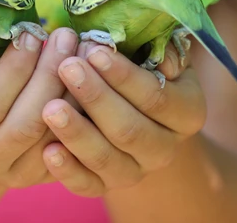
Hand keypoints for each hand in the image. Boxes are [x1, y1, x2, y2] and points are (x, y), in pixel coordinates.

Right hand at [0, 26, 80, 188]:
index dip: (13, 70)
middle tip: (66, 36)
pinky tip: (93, 76)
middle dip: (49, 76)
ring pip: (52, 138)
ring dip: (74, 91)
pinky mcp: (43, 177)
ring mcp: (12, 177)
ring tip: (84, 50)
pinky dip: (85, 112)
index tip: (32, 35)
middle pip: (23, 126)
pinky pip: (72, 148)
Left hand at [40, 40, 206, 196]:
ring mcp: (136, 171)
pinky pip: (87, 185)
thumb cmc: (144, 67)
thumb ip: (164, 50)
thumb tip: (164, 62)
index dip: (125, 76)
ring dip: (77, 133)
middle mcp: (166, 148)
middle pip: (130, 130)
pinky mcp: (106, 186)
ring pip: (107, 159)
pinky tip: (48, 150)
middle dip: (96, 97)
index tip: (95, 51)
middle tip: (67, 68)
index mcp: (188, 113)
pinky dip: (68, 170)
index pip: (157, 97)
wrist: (135, 111)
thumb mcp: (160, 52)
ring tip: (50, 107)